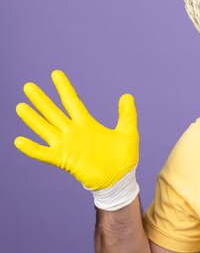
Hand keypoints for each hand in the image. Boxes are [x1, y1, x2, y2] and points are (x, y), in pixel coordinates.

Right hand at [15, 70, 138, 189]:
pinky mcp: (64, 160)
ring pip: (45, 129)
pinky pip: (44, 153)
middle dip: (41, 100)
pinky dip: (32, 148)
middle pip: (54, 112)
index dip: (64, 88)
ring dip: (33, 119)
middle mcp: (74, 132)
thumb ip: (127, 114)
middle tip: (28, 86)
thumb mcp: (128, 133)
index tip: (55, 73)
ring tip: (20, 106)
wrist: (120, 179)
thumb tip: (126, 95)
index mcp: (87, 124)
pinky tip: (18, 141)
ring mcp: (67, 146)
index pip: (72, 101)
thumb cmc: (123, 158)